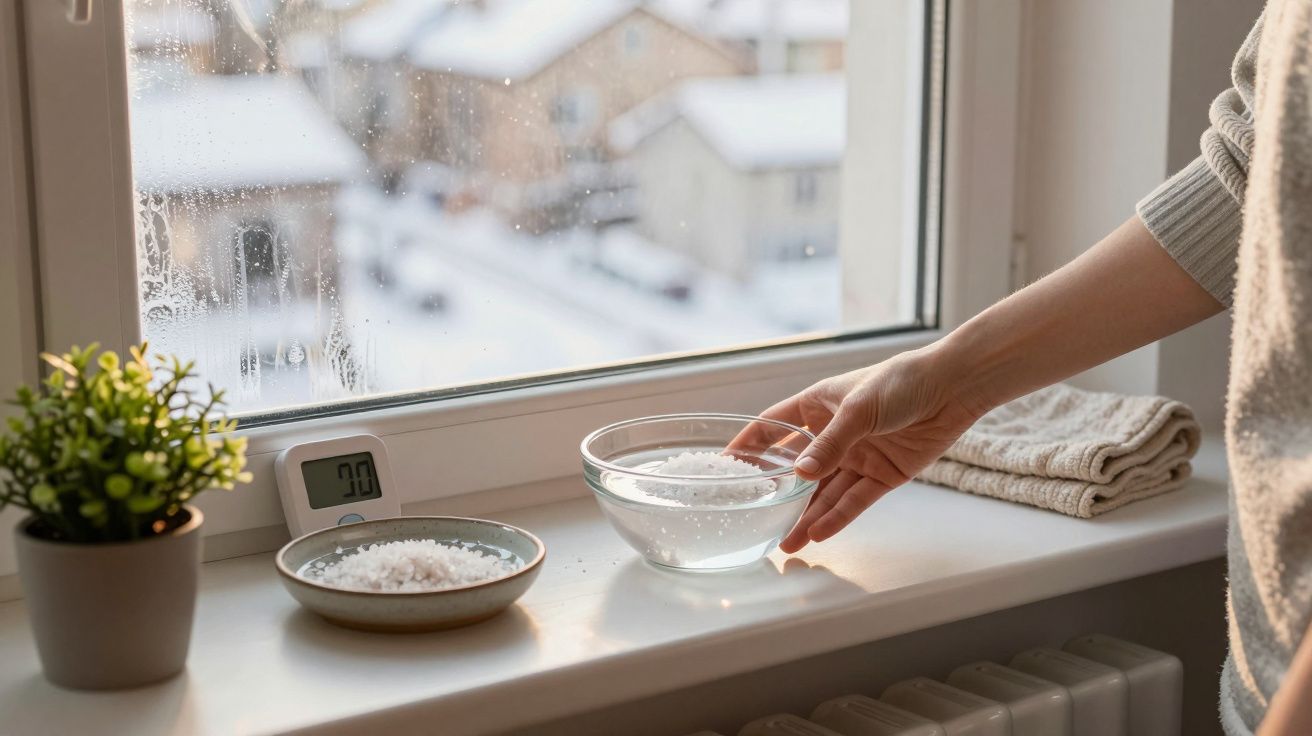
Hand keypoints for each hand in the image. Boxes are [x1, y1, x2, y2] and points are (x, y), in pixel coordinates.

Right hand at [754, 349, 984, 551]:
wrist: (953, 388)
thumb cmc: (901, 382)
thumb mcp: (857, 409)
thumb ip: (829, 444)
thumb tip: (801, 475)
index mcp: (817, 405)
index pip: (772, 428)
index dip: (749, 446)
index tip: (725, 466)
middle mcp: (833, 434)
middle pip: (798, 470)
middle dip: (779, 495)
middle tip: (757, 520)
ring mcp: (857, 456)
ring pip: (825, 493)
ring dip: (807, 516)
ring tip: (787, 543)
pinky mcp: (883, 475)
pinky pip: (855, 500)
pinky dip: (839, 517)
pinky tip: (820, 533)